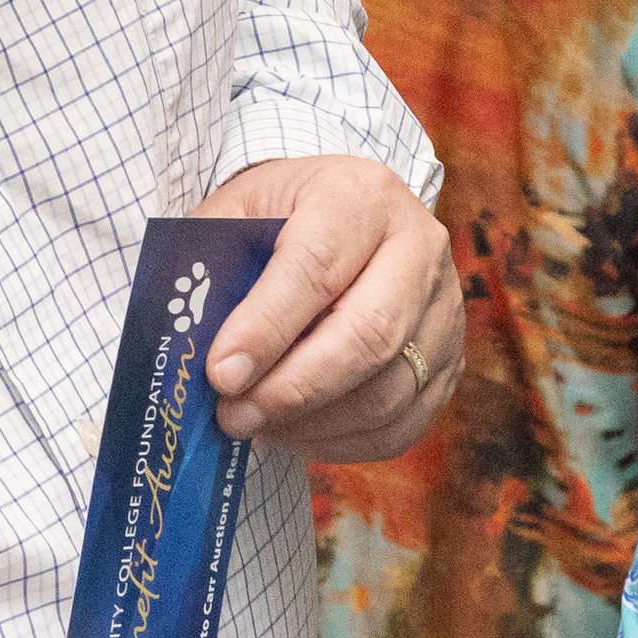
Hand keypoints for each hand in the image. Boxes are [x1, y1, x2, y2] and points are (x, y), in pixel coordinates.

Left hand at [197, 153, 459, 458]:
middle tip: (233, 415)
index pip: (318, 266)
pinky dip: (342, 443)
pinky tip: (293, 433)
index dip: (267, 327)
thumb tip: (187, 345)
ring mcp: (444, 306)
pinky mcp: (450, 359)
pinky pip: (402, 423)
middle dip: (292, 389)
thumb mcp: (237, 213)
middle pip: (368, 335)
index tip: (221, 374)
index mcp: (360, 195)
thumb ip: (210, 268)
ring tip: (254, 425)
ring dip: (312, 424)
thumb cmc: (278, 218)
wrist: (344, 217)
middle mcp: (419, 245)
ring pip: (389, 390)